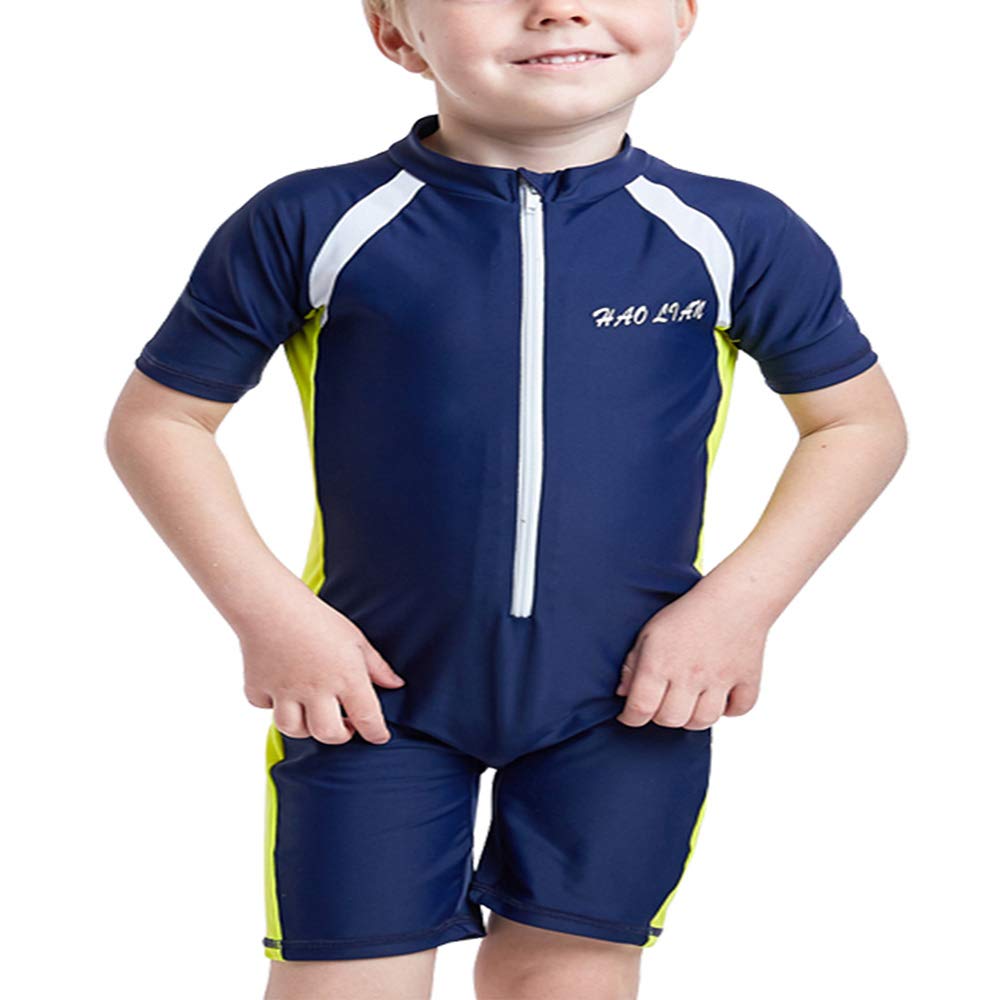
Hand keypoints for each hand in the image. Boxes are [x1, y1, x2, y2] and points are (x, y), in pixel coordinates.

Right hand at [240, 589, 404, 744]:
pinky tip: (281, 692)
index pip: (368, 718)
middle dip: (340, 736)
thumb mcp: (355, 638)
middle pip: (329, 734)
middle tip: (344, 726)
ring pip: (294, 730)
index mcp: (345, 677)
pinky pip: (265, 708)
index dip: (376, 733)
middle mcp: (315, 690)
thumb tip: (396, 684)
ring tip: (313, 714)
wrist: (270, 603)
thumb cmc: (317, 618)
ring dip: (306, 728)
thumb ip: (377, 666)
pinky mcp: (257, 687)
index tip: (380, 737)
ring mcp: (285, 691)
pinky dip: (272, 705)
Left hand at [615, 584, 766, 729]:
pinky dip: (729, 709)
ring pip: (703, 721)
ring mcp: (720, 679)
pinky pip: (738, 710)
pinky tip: (719, 697)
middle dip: (661, 717)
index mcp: (661, 661)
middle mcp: (690, 674)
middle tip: (661, 705)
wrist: (734, 596)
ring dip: (693, 717)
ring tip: (688, 703)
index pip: (641, 707)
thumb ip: (632, 664)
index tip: (630, 716)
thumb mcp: (649, 632)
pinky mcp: (746, 679)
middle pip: (671, 720)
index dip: (631, 718)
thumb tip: (623, 694)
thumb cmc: (687, 613)